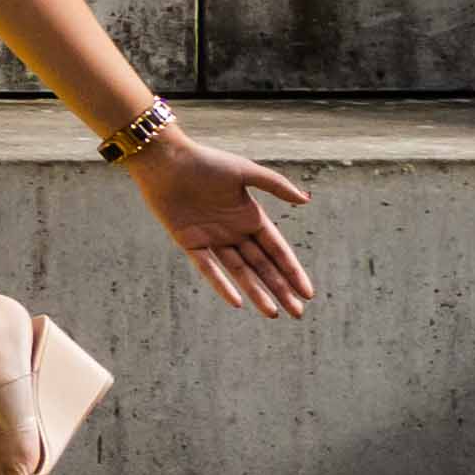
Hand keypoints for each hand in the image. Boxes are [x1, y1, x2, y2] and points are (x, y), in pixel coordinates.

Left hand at [129, 125, 316, 318]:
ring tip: (273, 313)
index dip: (292, 271)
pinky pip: (208, 267)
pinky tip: (237, 301)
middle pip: (262, 266)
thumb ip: (275, 185)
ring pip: (239, 271)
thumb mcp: (245, 171)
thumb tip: (306, 200)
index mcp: (250, 216)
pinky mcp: (189, 241)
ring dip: (257, 291)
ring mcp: (212, 238)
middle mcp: (234, 231)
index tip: (308, 293)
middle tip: (297, 313)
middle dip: (281, 289)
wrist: (166, 161)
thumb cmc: (206, 162)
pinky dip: (221, 284)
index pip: (277, 250)